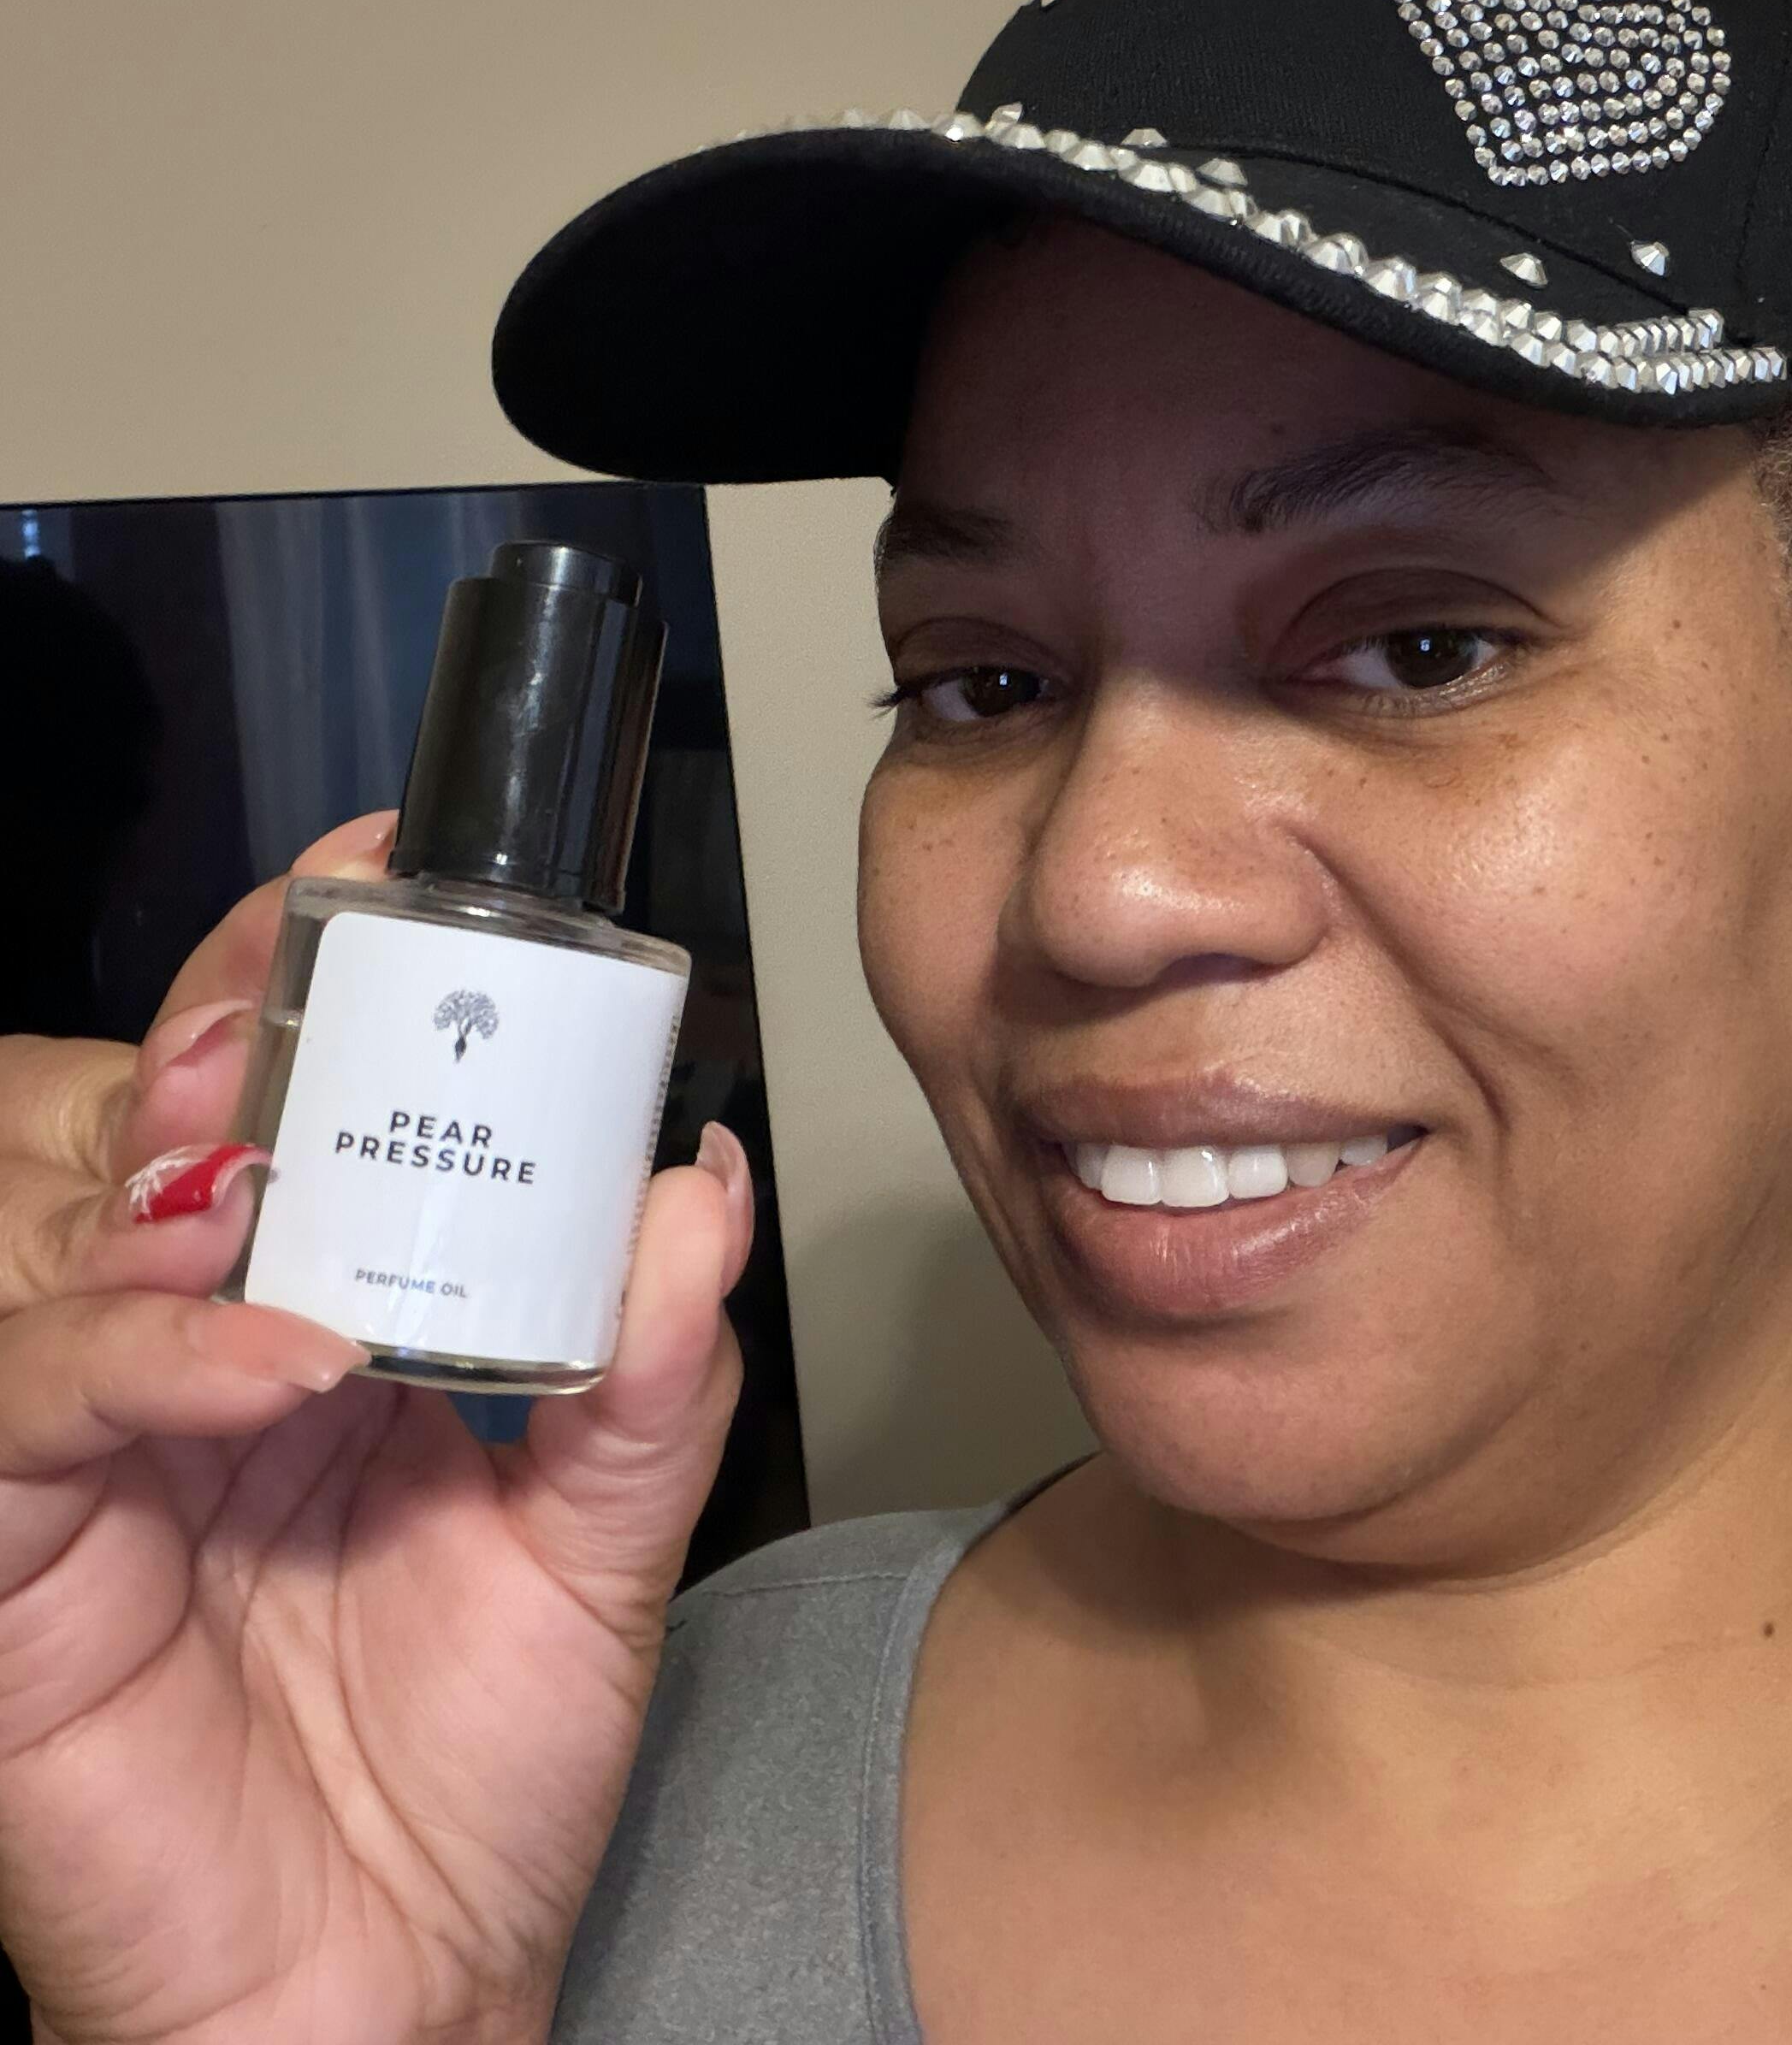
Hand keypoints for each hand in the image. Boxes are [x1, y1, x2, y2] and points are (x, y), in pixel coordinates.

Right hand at [0, 816, 748, 2043]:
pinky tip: (277, 1355)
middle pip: (164, 1126)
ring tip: (278, 1155)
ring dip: (178, 1164)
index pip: (292, 1108)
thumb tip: (700, 1186)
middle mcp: (195, 1358)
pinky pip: (35, 1409)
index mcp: (322, 1321)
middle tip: (318, 979)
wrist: (397, 1993)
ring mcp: (95, 1453)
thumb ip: (646, 1372)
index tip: (391, 881)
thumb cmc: (474, 1775)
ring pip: (69, 1236)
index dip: (315, 983)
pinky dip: (148, 1358)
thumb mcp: (598, 1548)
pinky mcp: (16, 1564)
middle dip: (234, 1024)